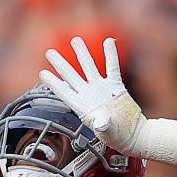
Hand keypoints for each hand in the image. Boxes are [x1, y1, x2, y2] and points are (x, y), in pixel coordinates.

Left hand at [39, 36, 143, 155]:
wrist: (134, 134)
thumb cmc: (118, 136)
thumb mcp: (108, 131)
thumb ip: (103, 125)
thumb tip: (100, 122)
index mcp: (83, 107)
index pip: (64, 92)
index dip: (53, 82)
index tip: (42, 73)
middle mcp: (89, 95)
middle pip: (71, 75)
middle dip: (60, 63)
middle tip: (50, 52)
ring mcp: (101, 89)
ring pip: (89, 67)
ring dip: (83, 53)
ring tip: (75, 40)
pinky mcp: (115, 87)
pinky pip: (112, 67)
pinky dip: (111, 54)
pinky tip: (109, 42)